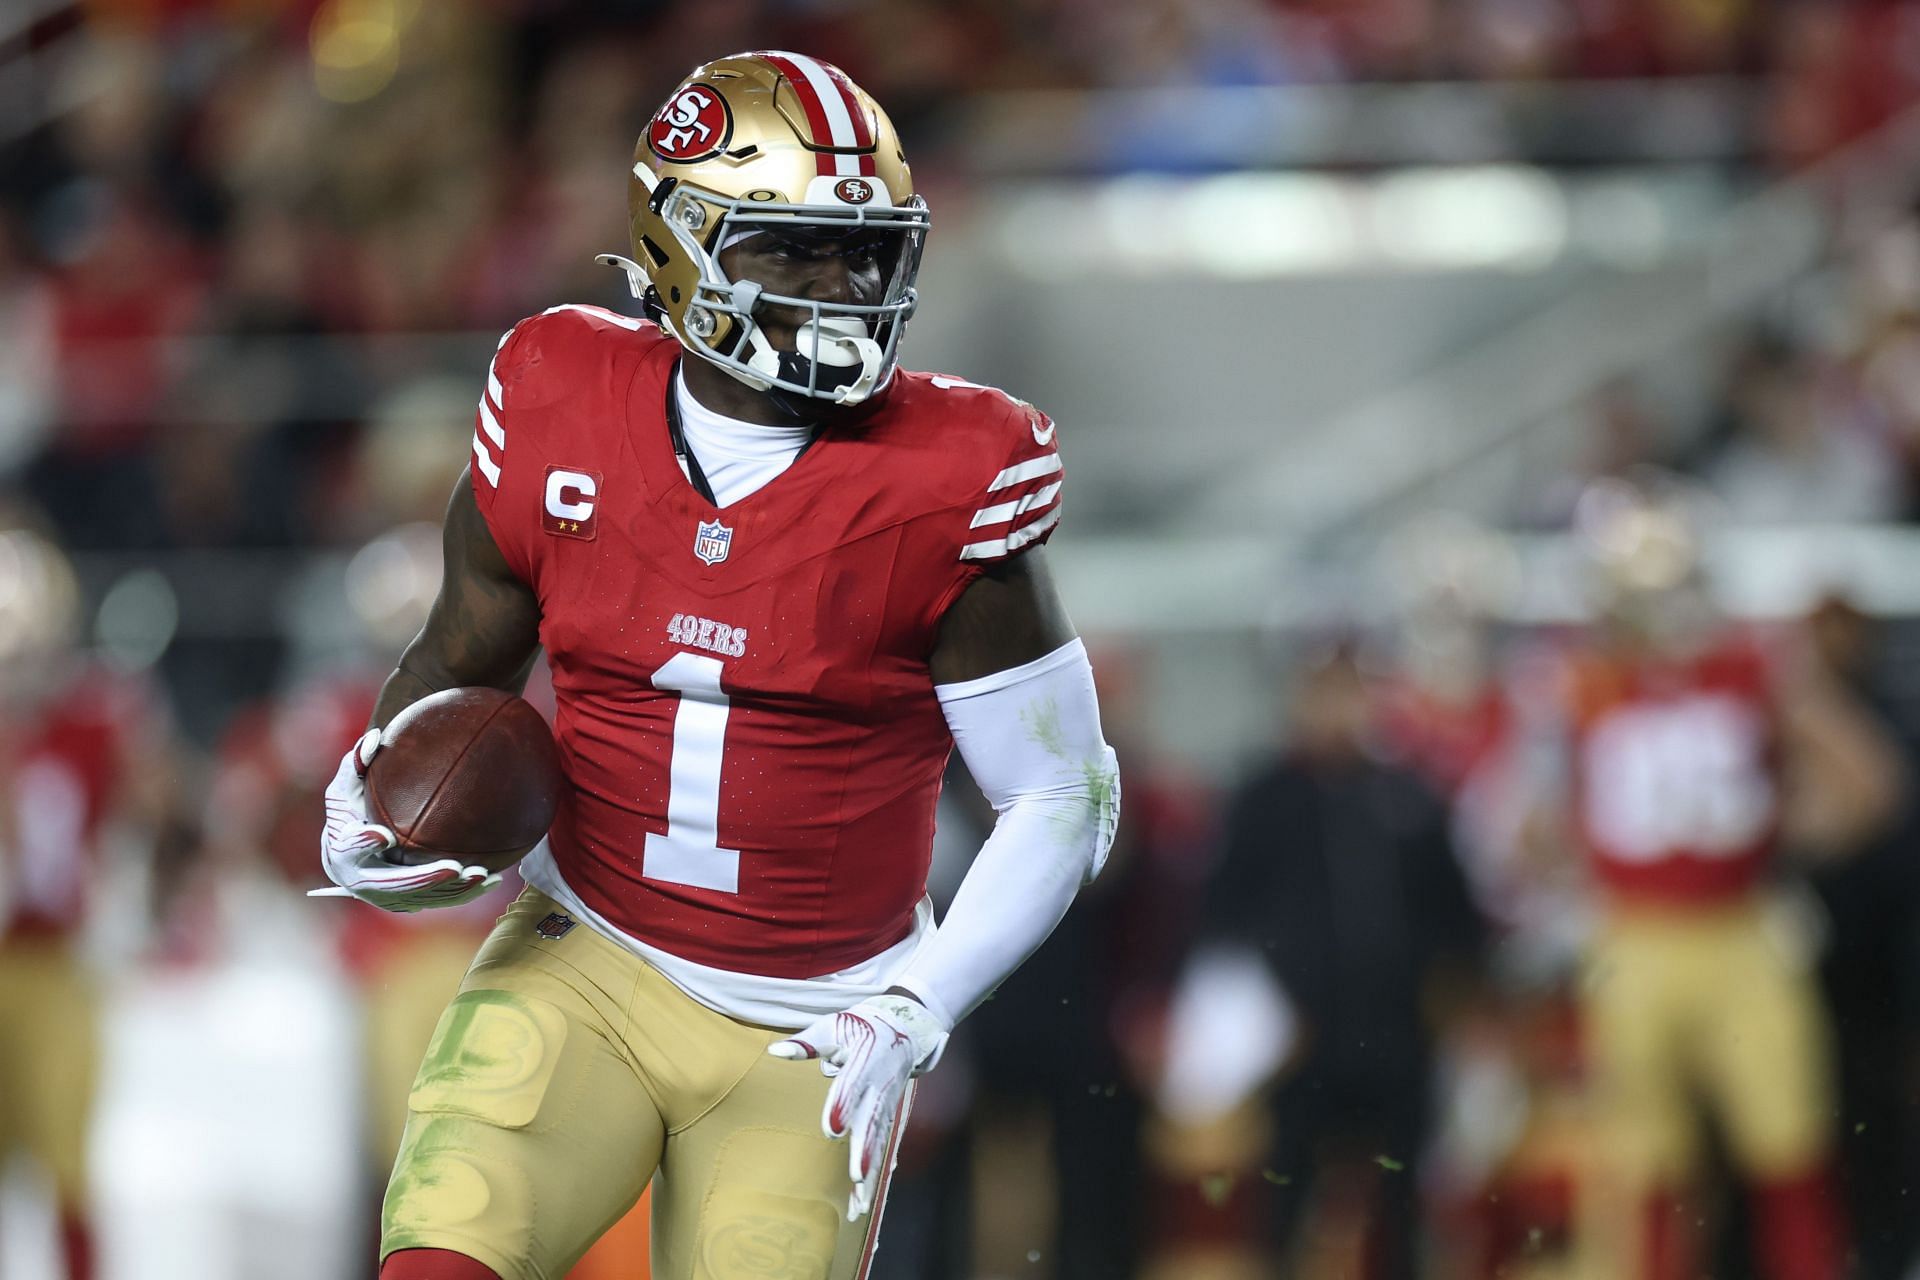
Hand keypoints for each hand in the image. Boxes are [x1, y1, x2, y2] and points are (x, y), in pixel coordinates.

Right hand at [311, 728, 498, 912]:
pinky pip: (440, 901)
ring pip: (423, 898)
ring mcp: (387, 898)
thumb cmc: (350, 811)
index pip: (350, 849)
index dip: (364, 844)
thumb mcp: (346, 788)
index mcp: (342, 852)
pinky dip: (466, 894)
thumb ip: (356, 764)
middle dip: (424, 879)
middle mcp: (362, 882)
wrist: (349, 853)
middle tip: (453, 867)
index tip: (384, 834)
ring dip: (454, 890)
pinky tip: (494, 879)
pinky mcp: (409, 903)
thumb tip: (373, 737)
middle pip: (394, 885)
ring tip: (482, 874)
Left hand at [767, 993, 947, 1219]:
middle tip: (856, 1176)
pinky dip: (871, 1173)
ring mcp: (884, 1105)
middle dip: (864, 1150)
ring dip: (869, 1173)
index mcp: (865, 1062)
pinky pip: (878, 1147)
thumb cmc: (861, 1026)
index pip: (852, 1086)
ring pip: (877, 1142)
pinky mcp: (885, 1116)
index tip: (832, 1130)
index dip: (843, 1107)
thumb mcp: (834, 1026)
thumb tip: (776, 1052)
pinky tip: (861, 1201)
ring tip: (859, 1204)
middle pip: (870, 1122)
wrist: (904, 1028)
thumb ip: (807, 1042)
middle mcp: (877, 1088)